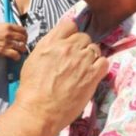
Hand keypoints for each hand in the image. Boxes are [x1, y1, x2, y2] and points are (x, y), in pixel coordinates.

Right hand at [0, 23, 28, 59]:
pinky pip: (16, 55)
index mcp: (9, 26)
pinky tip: (14, 56)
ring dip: (21, 50)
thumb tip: (16, 32)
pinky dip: (17, 57)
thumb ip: (8, 28)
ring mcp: (7, 42)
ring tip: (18, 51)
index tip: (23, 38)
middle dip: (24, 43)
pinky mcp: (3, 51)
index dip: (25, 35)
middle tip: (21, 46)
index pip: (23, 30)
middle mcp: (9, 34)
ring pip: (22, 47)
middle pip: (24, 39)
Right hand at [13, 18, 108, 135]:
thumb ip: (47, 48)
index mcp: (50, 43)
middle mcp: (67, 48)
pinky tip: (93, 74)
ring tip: (84, 70)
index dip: (71, 34)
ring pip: (95, 49)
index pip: (70, 24)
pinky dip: (100, 67)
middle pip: (84, 37)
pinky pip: (104, 62)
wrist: (39, 110)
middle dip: (82, 47)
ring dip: (91, 57)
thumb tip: (57, 45)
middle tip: (77, 60)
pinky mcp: (92, 75)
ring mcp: (81, 60)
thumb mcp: (33, 60)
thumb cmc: (31, 89)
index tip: (70, 44)